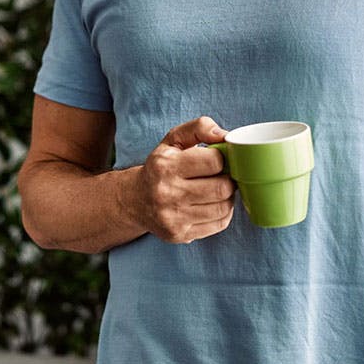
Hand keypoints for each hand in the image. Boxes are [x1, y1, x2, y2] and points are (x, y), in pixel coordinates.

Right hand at [125, 116, 236, 243]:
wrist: (135, 200)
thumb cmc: (160, 167)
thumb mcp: (173, 140)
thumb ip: (200, 128)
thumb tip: (225, 136)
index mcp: (165, 166)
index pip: (214, 161)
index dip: (222, 158)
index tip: (217, 159)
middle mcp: (167, 193)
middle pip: (222, 187)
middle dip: (228, 180)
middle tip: (222, 176)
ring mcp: (173, 218)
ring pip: (223, 207)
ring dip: (227, 197)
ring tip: (217, 190)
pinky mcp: (179, 235)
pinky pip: (219, 224)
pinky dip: (223, 213)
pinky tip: (213, 204)